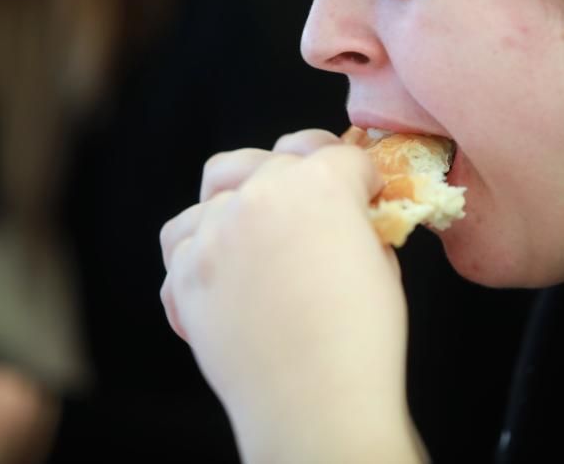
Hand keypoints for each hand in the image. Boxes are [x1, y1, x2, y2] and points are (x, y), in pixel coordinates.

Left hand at [160, 129, 424, 462]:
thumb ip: (361, 228)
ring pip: (215, 187)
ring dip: (238, 200)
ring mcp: (215, 232)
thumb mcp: (383, 265)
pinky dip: (198, 249)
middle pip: (275, 160)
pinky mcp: (184, 273)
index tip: (364, 194)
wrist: (314, 407)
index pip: (340, 155)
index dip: (359, 177)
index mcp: (321, 185)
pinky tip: (223, 271)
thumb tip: (351, 222)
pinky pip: (181, 241)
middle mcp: (262, 196)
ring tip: (256, 229)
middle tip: (314, 214)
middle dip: (300, 179)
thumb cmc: (361, 341)